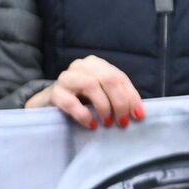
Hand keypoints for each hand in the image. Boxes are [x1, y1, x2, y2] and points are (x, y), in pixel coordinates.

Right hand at [26, 55, 142, 128]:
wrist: (49, 104)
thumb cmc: (81, 100)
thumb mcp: (103, 96)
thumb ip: (119, 99)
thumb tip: (139, 114)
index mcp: (97, 64)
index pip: (120, 78)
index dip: (132, 97)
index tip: (139, 116)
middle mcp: (81, 66)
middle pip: (108, 79)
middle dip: (120, 103)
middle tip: (122, 122)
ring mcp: (66, 77)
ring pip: (90, 85)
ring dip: (103, 106)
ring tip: (107, 123)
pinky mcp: (54, 92)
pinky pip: (70, 101)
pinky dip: (83, 114)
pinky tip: (91, 124)